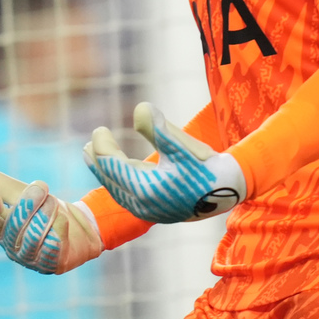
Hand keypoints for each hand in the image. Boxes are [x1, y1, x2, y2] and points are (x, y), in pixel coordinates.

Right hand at [0, 165, 101, 274]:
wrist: (82, 226)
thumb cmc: (46, 210)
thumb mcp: (23, 192)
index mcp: (0, 227)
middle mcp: (11, 246)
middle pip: (13, 224)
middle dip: (29, 201)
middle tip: (41, 185)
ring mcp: (31, 259)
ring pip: (33, 235)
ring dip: (47, 212)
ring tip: (54, 203)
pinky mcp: (52, 265)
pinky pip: (53, 245)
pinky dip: (60, 227)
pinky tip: (63, 220)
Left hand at [83, 102, 246, 223]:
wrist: (230, 190)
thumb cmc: (206, 165)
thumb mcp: (182, 144)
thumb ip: (158, 127)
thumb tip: (139, 107)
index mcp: (146, 188)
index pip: (112, 166)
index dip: (102, 146)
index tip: (99, 129)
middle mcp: (143, 204)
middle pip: (111, 181)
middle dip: (98, 162)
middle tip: (88, 144)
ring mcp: (150, 210)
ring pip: (119, 190)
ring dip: (106, 173)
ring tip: (94, 158)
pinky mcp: (157, 210)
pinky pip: (129, 195)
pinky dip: (119, 181)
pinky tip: (121, 172)